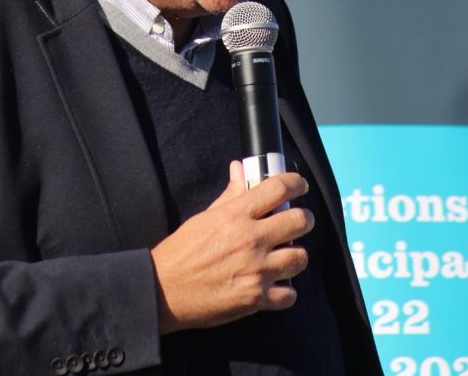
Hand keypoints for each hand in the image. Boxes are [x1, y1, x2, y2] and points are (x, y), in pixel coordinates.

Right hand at [149, 161, 313, 333]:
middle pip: (299, 221)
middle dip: (303, 219)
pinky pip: (290, 294)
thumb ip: (230, 194)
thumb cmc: (183, 250)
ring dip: (295, 254)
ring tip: (285, 254)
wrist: (164, 289)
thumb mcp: (205, 216)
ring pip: (300, 257)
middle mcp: (251, 239)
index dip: (296, 182)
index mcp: (237, 214)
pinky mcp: (256, 299)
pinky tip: (276, 283)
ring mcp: (256, 270)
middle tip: (298, 221)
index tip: (300, 185)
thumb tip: (240, 169)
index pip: (278, 188)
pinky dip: (286, 289)